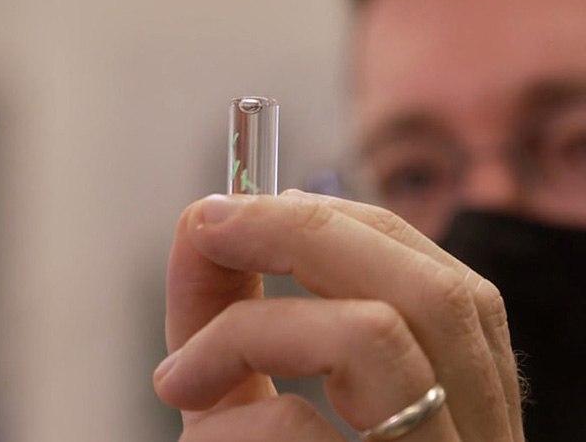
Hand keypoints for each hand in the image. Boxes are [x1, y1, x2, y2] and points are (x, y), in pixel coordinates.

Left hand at [153, 190, 522, 440]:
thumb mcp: (250, 403)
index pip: (432, 274)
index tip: (234, 211)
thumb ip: (232, 314)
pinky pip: (299, 430)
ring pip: (380, 337)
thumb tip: (199, 223)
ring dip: (252, 325)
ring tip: (177, 374)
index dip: (333, 221)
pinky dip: (227, 421)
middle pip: (426, 286)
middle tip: (206, 226)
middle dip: (300, 232)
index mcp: (454, 400)